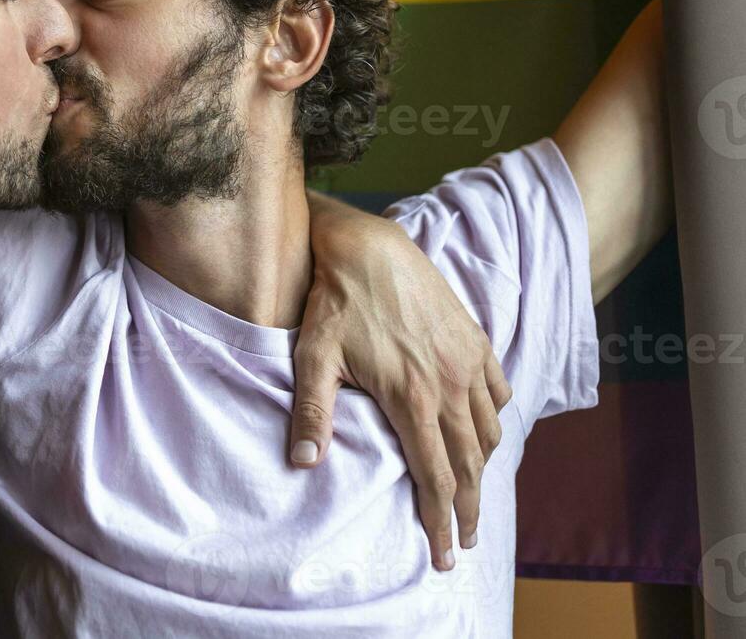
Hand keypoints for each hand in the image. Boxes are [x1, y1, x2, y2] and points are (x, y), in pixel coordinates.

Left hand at [296, 196, 511, 571]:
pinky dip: (495, 421)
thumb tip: (302, 462)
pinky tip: (484, 434)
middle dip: (469, 509)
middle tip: (464, 543)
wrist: (368, 246)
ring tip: (474, 495)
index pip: (436, 475)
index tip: (443, 553)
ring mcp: (468, 361)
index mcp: (412, 397)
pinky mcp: (475, 340)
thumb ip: (312, 411)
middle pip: (471, 463)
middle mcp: (449, 384)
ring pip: (489, 431)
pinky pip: (498, 392)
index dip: (441, 520)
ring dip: (484, 469)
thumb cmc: (335, 303)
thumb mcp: (313, 356)